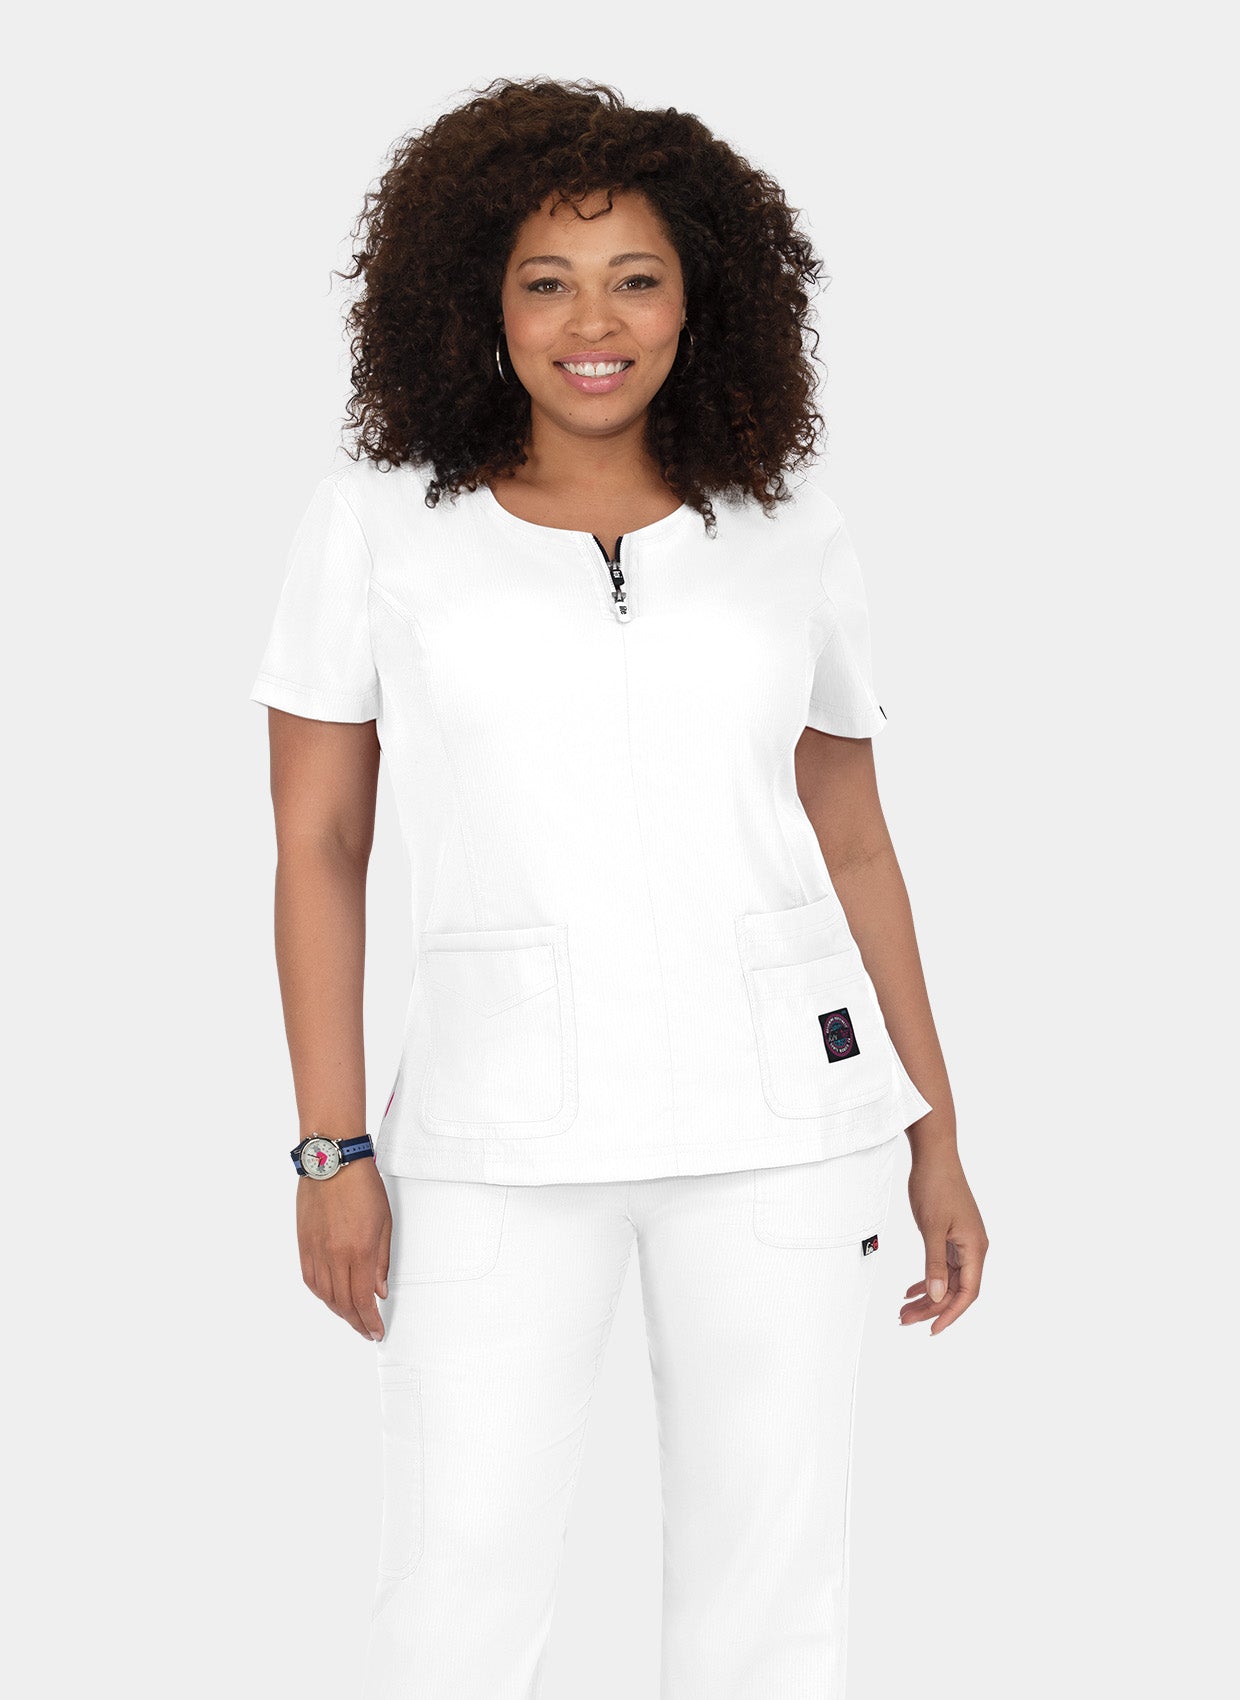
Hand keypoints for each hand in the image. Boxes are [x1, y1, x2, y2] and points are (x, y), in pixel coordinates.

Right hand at [297, 1159, 391, 1340]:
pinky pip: (310, 1280)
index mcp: (359, 1251)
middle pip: (343, 1303)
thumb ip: (382, 1261)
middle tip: (366, 1329)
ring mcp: (316, 1251)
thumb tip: (379, 1290)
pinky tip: (330, 1298)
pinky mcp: (303, 1245)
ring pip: (325, 1295)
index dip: (369, 1321)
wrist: (332, 1162)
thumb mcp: (384, 1222)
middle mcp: (334, 1256)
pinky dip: (321, 1294)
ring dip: (339, 1311)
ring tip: (351, 1316)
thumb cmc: (361, 1185)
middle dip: (356, 1321)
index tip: (375, 1331)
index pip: (362, 1300)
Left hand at [899, 1145, 987, 1334]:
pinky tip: (911, 1290)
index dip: (951, 1314)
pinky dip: (927, 1278)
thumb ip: (933, 1264)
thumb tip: (935, 1296)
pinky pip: (942, 1265)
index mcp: (974, 1247)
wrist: (935, 1155)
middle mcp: (972, 1247)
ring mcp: (962, 1241)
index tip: (932, 1330)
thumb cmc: (936, 1186)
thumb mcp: (932, 1228)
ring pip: (946, 1279)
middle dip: (931, 1308)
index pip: (967, 1292)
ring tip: (904, 1310)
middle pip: (955, 1289)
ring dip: (927, 1295)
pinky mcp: (951, 1235)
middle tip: (905, 1320)